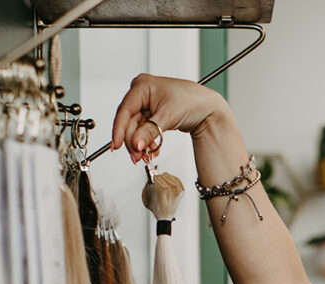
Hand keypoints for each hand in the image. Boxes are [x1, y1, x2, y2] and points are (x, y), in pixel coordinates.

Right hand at [111, 73, 230, 162]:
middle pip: (129, 122)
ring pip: (136, 129)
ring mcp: (146, 105)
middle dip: (133, 141)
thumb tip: (135, 143)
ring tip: (147, 155)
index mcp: (142, 86)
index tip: (117, 145)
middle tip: (137, 156)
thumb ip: (149, 131)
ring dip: (140, 145)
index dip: (119, 130)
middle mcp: (142, 94)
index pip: (125, 110)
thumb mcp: (168, 116)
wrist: (207, 109)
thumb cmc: (192, 101)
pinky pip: (143, 131)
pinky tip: (152, 149)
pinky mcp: (152, 115)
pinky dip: (147, 142)